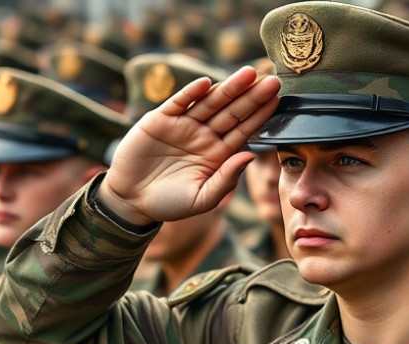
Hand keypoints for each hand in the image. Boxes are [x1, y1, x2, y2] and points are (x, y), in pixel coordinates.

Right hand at [101, 66, 280, 224]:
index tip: (277, 101)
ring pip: (210, 103)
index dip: (260, 116)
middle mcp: (204, 136)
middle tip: (273, 81)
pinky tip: (207, 83)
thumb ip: (226, 180)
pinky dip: (191, 93)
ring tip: (249, 74)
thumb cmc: (169, 204)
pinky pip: (178, 103)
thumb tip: (250, 156)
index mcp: (218, 154)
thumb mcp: (202, 199)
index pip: (244, 131)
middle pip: (232, 112)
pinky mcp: (160, 120)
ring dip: (229, 88)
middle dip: (252, 97)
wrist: (131, 200)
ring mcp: (183, 126)